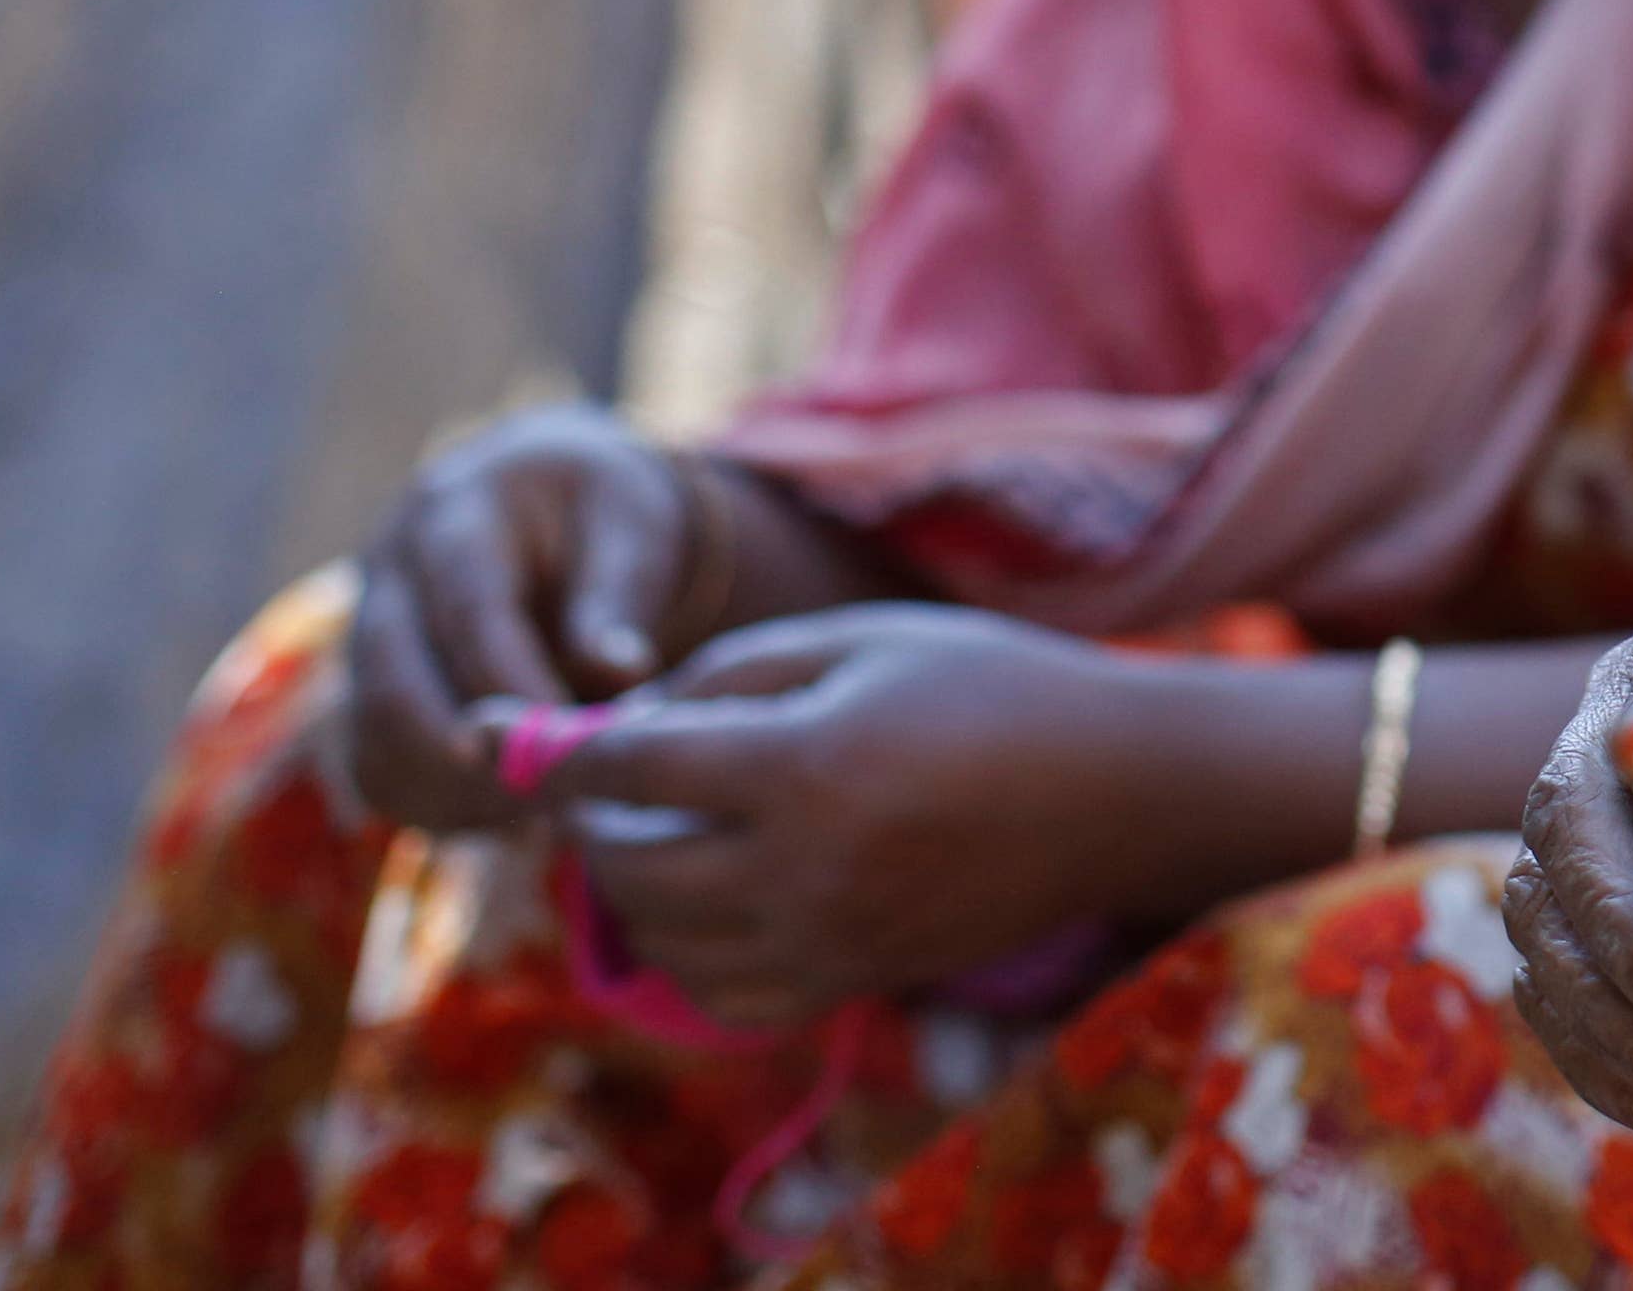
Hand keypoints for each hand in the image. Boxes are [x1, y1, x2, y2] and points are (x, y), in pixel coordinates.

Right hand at [344, 405, 723, 832]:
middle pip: (394, 683)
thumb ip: (621, 597)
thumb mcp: (632, 528)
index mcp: (456, 510)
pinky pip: (379, 770)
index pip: (467, 606)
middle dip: (472, 753)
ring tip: (546, 808)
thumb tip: (622, 672)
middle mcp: (388, 572)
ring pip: (377, 739)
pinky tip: (512, 813)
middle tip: (554, 797)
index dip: (510, 682)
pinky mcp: (368, 695)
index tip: (562, 743)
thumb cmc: (606, 516)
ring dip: (457, 790)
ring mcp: (365, 637)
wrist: (559, 511)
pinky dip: (439, 805)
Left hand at [532, 602, 1201, 1027]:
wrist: (1119, 790)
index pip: (633, 765)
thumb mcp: (862, 639)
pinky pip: (727, 993)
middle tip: (589, 784)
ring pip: (665, 938)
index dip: (558, 749)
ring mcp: (831, 936)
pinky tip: (704, 899)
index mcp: (808, 763)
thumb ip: (736, 674)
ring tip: (644, 834)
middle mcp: (807, 867)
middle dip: (587, 822)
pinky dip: (686, 952)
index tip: (513, 734)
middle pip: (631, 863)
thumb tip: (629, 721)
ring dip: (629, 888)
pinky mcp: (855, 979)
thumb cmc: (993, 684)